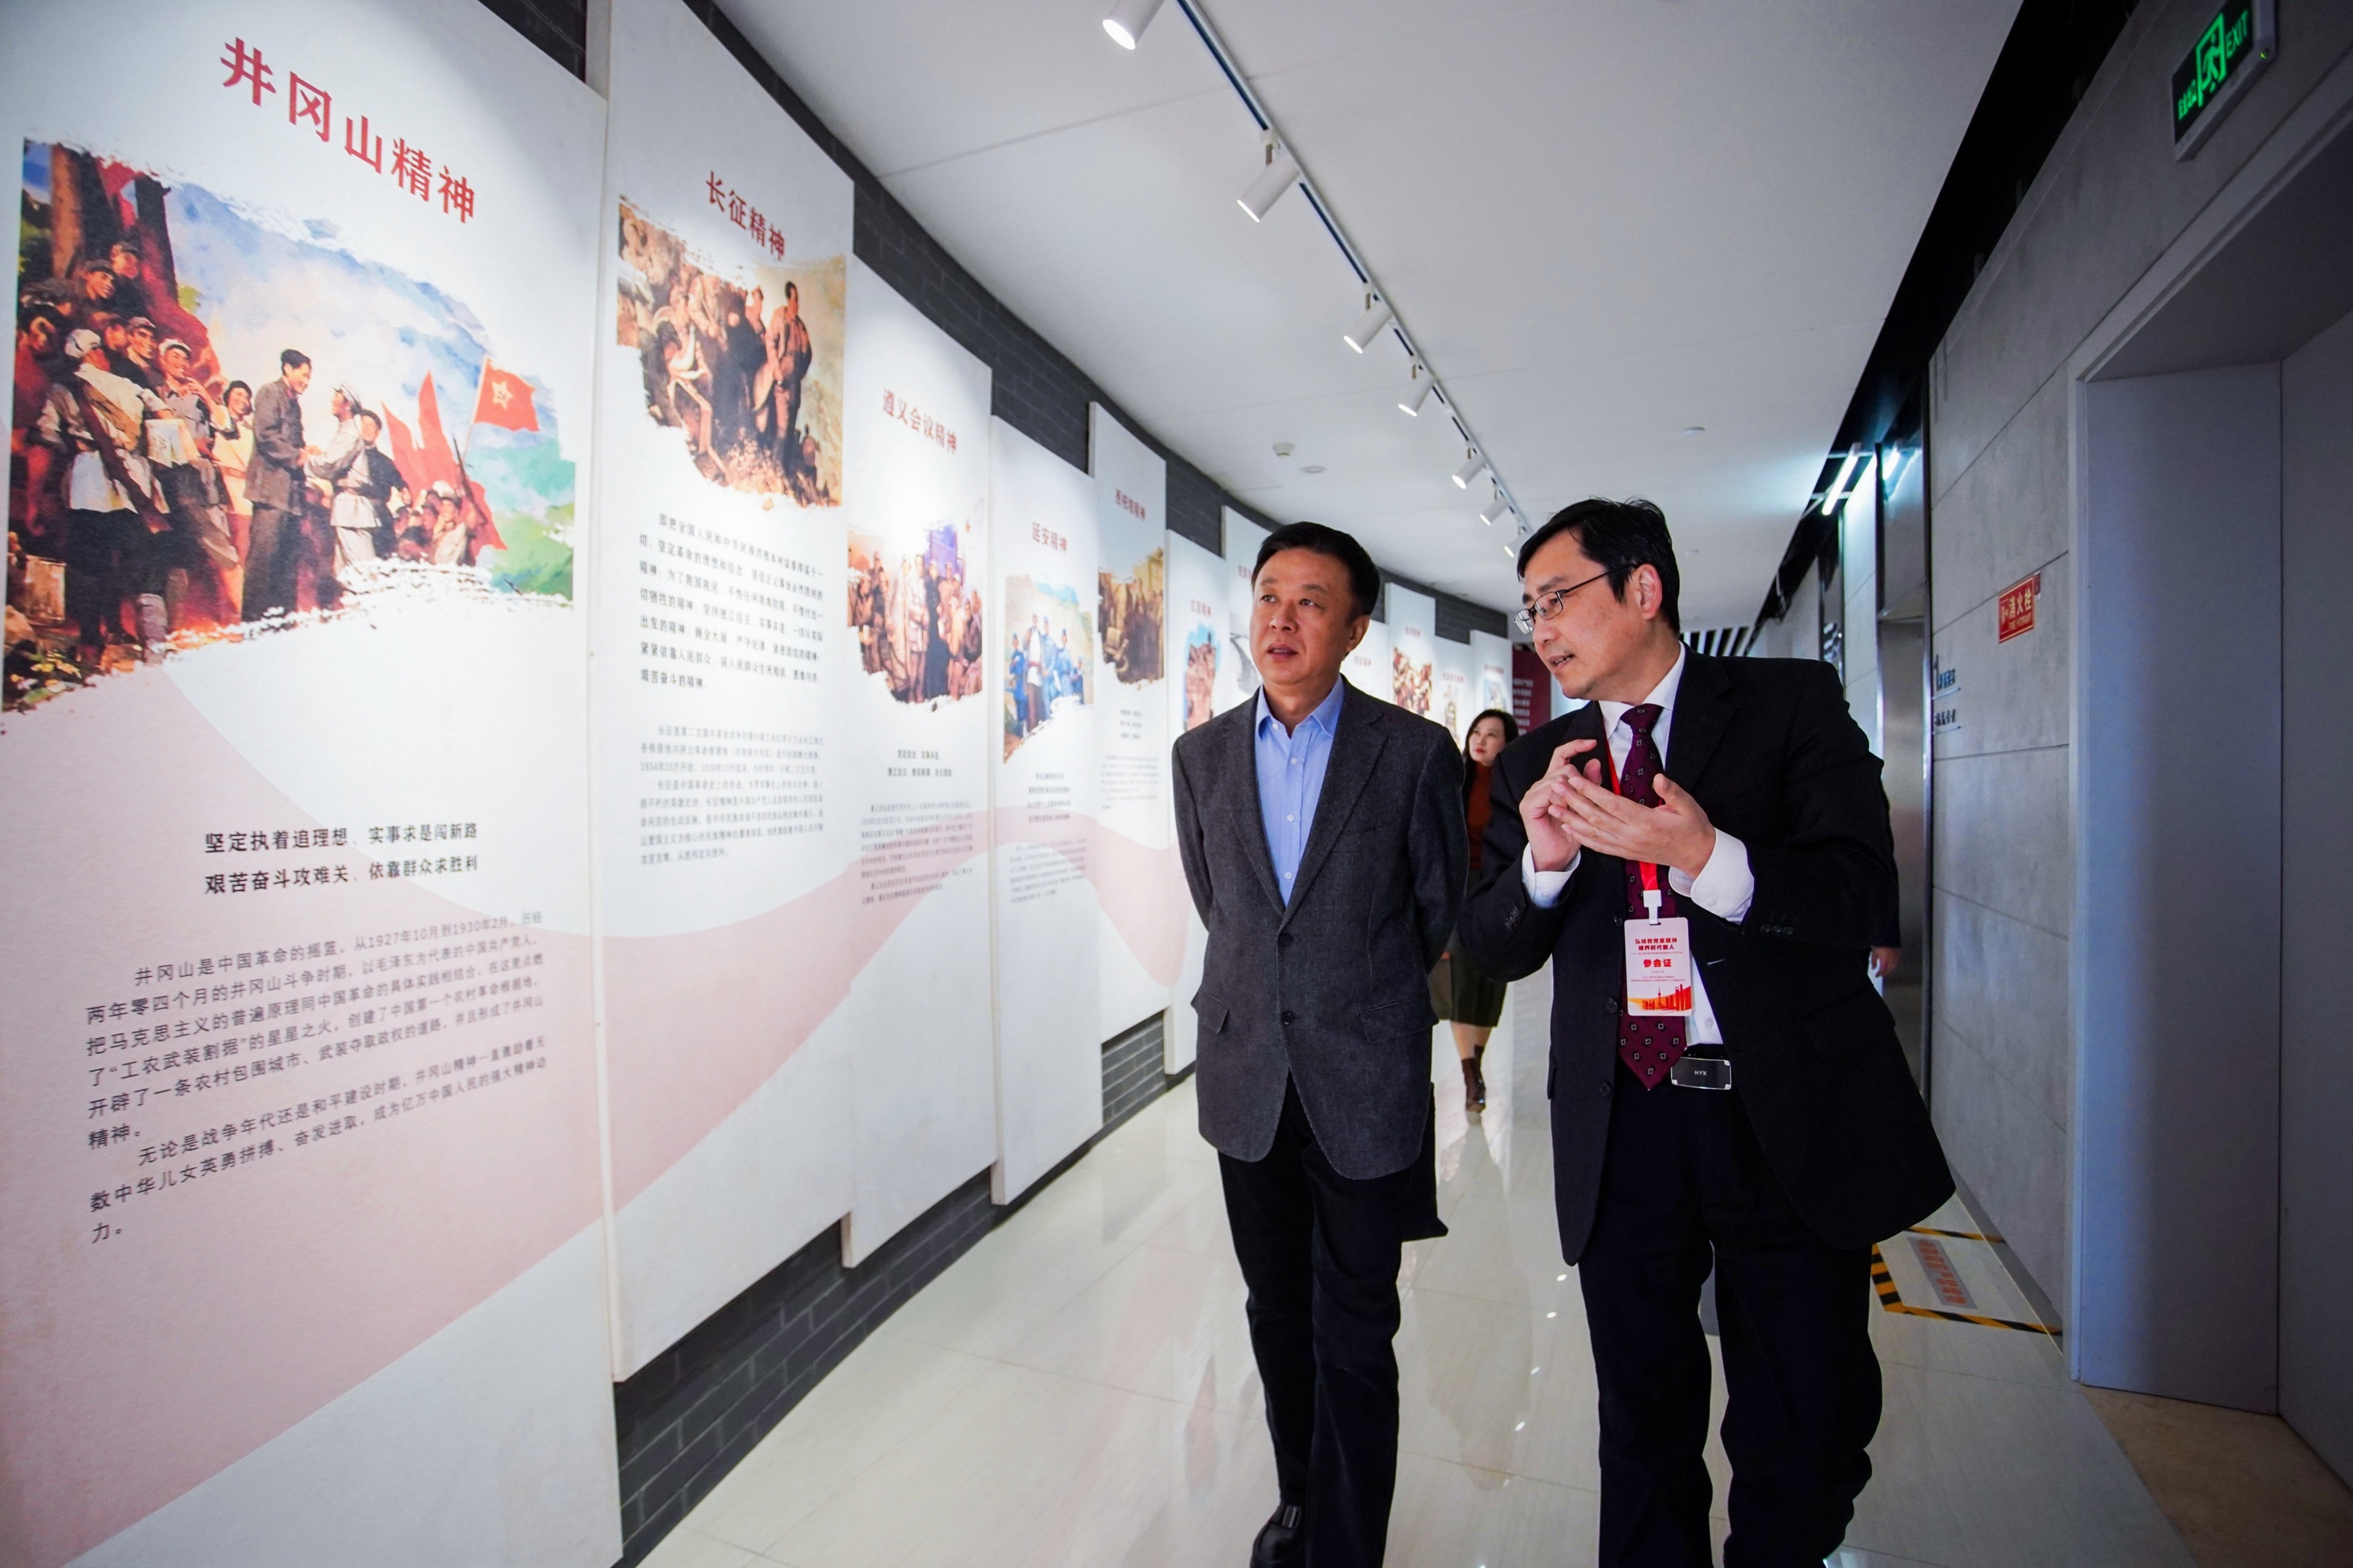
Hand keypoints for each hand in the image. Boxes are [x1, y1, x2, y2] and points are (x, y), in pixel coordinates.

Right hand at [1520, 739, 1599, 872]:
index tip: (1593, 742)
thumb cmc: (1572, 831)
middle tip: (1583, 803)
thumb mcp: (1585, 804)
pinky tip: (1561, 811)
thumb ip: (1589, 784)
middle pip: (1565, 768)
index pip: (1562, 754)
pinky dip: (1559, 800)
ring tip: (1572, 811)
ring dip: (1571, 795)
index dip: (1576, 745)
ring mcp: (1532, 793)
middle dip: (1579, 783)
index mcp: (1553, 781)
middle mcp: (1541, 783)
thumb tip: (1595, 761)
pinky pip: (1548, 792)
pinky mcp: (1528, 804)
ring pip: (1558, 779)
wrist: (1557, 854)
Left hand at [1548, 767, 1716, 879]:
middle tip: (1555, 786)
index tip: (1575, 779)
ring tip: (1553, 806)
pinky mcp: (1624, 853)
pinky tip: (1568, 828)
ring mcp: (1626, 846)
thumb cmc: (1692, 828)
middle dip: (1573, 801)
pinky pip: (1598, 846)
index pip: (1611, 804)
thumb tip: (1659, 777)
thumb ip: (1672, 791)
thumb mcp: (1688, 806)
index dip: (1591, 791)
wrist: (1696, 855)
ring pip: (1593, 832)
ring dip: (1571, 819)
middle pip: (1596, 817)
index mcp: (1645, 821)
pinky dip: (1581, 837)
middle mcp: (1631, 835)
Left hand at [1871, 946, 1899, 979]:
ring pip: (1894, 967)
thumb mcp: (1874, 952)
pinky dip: (1893, 965)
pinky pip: (1896, 962)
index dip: (1879, 974)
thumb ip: (1873, 961)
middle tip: (1881, 974)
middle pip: (1889, 970)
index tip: (1876, 975)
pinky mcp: (1898, 953)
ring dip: (1889, 970)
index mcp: (1885, 960)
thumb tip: (1874, 968)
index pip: (1883, 970)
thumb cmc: (1879, 943)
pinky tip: (1891, 965)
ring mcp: (1896, 956)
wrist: (1886, 934)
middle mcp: (1891, 959)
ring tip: (1886, 971)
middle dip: (1885, 973)